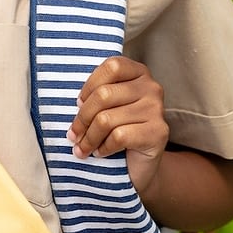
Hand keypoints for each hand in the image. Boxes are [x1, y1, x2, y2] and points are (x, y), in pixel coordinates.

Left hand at [67, 56, 168, 195]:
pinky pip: (119, 136)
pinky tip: (100, 152)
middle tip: (73, 134)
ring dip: (89, 138)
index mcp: (139, 72)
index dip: (89, 85)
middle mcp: (152, 87)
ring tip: (82, 147)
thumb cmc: (118, 130)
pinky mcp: (158, 133)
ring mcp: (157, 109)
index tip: (78, 104)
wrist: (139, 165)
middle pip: (104, 95)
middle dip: (82, 118)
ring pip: (107, 119)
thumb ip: (97, 94)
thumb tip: (76, 102)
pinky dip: (103, 147)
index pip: (111, 67)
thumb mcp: (107, 106)